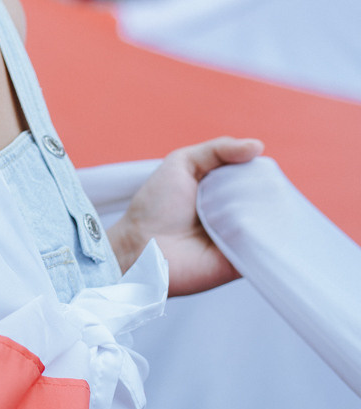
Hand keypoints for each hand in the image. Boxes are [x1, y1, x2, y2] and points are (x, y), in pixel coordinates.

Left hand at [107, 137, 263, 296]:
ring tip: (251, 208)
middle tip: (253, 191)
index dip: (261, 172)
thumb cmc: (156, 203)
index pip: (255, 178)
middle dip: (264, 192)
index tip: (263, 168)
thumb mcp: (184, 162)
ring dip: (265, 214)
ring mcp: (240, 239)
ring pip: (269, 223)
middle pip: (266, 200)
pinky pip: (262, 250)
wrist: (138, 245)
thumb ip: (218, 150)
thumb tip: (258, 146)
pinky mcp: (241, 262)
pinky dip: (264, 238)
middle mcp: (236, 214)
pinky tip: (259, 227)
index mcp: (224, 190)